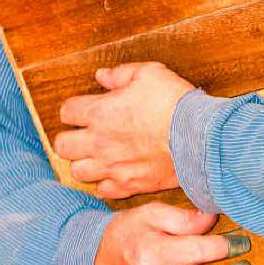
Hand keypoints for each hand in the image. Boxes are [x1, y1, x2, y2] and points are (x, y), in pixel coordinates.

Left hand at [55, 62, 194, 197]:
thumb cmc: (175, 103)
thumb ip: (120, 74)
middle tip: (85, 133)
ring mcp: (112, 166)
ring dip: (85, 162)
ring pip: (78, 172)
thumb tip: (101, 76)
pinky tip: (116, 171)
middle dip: (71, 138)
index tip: (85, 108)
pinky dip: (106, 182)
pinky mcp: (129, 185)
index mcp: (100, 112)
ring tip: (98, 154)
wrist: (201, 139)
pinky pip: (103, 190)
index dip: (74, 109)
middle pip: (62, 146)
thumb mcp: (149, 74)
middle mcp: (99, 142)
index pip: (66, 112)